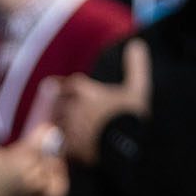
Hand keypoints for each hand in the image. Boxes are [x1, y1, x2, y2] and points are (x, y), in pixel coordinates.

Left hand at [51, 39, 151, 165]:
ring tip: (69, 132)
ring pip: (58, 125)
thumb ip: (136, 67)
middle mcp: (72, 108)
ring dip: (63, 126)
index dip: (71, 88)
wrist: (125, 148)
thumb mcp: (137, 89)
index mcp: (84, 91)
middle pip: (60, 105)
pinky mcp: (69, 149)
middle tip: (67, 113)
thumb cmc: (130, 117)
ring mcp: (69, 129)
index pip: (71, 85)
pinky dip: (66, 147)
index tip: (68, 91)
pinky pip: (61, 146)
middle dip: (64, 108)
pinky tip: (73, 151)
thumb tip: (138, 45)